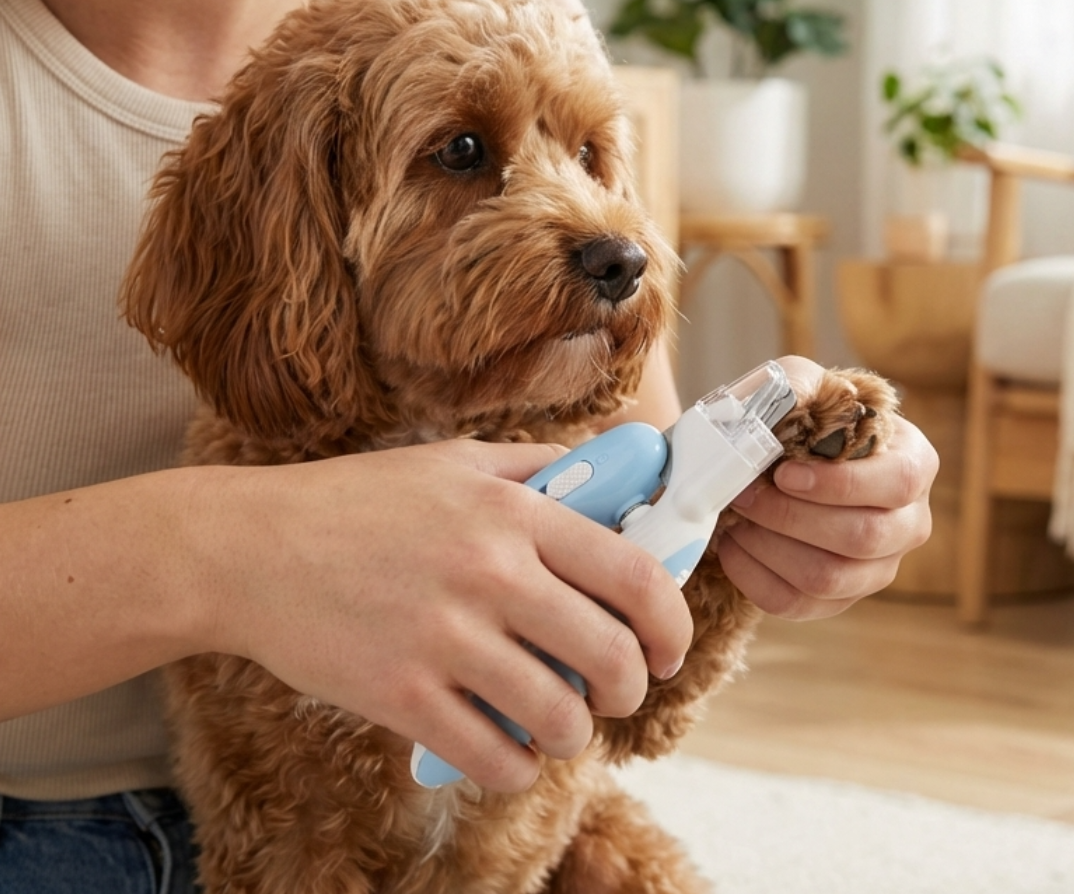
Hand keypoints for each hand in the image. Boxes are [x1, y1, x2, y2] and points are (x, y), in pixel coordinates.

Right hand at [196, 441, 692, 792]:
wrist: (249, 549)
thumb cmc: (358, 501)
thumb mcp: (456, 460)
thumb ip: (536, 467)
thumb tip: (609, 472)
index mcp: (513, 511)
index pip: (632, 574)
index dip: (670, 621)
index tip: (668, 647)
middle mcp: (490, 573)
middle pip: (609, 654)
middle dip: (631, 687)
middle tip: (617, 692)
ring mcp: (444, 638)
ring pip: (558, 716)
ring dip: (575, 734)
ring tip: (562, 723)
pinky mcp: (400, 697)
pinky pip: (492, 757)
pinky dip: (517, 767)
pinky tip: (511, 751)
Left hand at [720, 358, 937, 619]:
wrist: (769, 457)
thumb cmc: (793, 416)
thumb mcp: (798, 383)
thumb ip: (800, 384)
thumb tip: (799, 401)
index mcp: (914, 463)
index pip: (898, 483)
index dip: (841, 484)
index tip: (784, 474)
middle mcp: (909, 522)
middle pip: (864, 537)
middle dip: (792, 518)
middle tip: (746, 496)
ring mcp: (878, 568)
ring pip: (830, 578)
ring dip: (770, 549)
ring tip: (735, 520)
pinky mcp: (841, 600)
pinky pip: (799, 605)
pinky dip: (756, 579)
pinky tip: (732, 547)